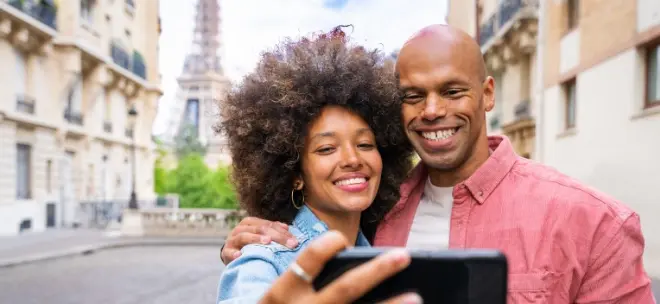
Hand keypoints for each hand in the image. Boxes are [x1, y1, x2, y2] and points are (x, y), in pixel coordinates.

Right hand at [221, 217, 298, 263]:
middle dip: (276, 236)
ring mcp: (232, 240)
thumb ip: (272, 230)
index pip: (268, 225)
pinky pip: (229, 252)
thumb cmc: (249, 245)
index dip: (282, 232)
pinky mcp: (225, 252)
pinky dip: (234, 253)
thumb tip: (287, 228)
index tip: (295, 241)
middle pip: (259, 229)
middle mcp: (240, 228)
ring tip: (267, 242)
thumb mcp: (260, 236)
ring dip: (255, 238)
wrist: (230, 254)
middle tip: (289, 244)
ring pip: (244, 236)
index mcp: (250, 223)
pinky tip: (239, 255)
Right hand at [259, 231, 421, 303]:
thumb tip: (358, 266)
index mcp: (282, 294)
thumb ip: (306, 282)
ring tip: (415, 297)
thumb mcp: (280, 300)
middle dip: (377, 270)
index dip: (327, 244)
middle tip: (404, 255)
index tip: (342, 239)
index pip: (308, 259)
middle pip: (346, 288)